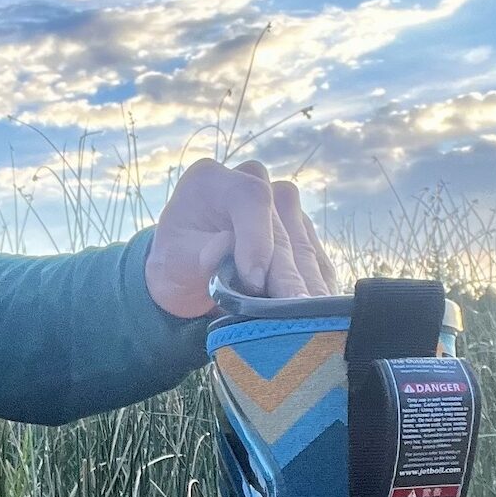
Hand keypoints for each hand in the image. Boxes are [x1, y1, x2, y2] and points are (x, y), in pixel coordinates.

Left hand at [145, 157, 341, 318]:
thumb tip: (224, 248)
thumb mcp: (174, 259)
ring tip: (311, 316)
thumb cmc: (177, 261)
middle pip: (281, 229)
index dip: (257, 239)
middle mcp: (252, 182)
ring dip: (309, 284)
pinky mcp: (299, 230)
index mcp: (212, 180)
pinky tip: (321, 309)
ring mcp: (280, 206)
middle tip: (292, 309)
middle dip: (286, 275)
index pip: (251, 200)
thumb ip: (198, 252)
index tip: (255, 281)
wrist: (189, 269)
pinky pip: (315, 258)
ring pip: (303, 246)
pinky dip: (317, 285)